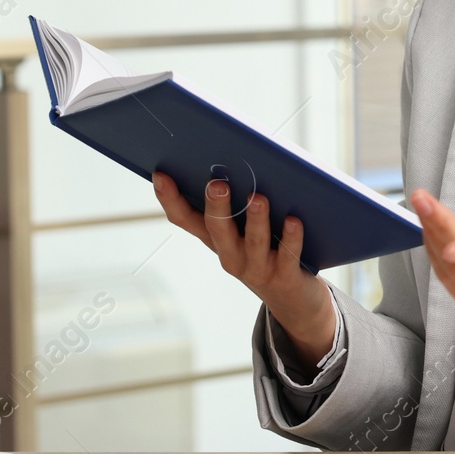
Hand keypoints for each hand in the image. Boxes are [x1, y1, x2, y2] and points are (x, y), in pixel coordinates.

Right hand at [152, 172, 336, 366]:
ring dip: (255, 219)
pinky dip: (290, 238)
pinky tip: (293, 220)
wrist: (293, 299)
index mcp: (216, 238)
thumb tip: (243, 154)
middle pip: (217, 229)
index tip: (160, 173)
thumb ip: (241, 199)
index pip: (184, 218)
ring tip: (258, 197)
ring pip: (253, 242)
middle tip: (217, 183)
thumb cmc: (268, 249)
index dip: (170, 198)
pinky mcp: (284, 277)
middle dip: (216, 206)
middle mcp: (230, 255)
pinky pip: (287, 255)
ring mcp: (256, 268)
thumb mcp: (247, 227)